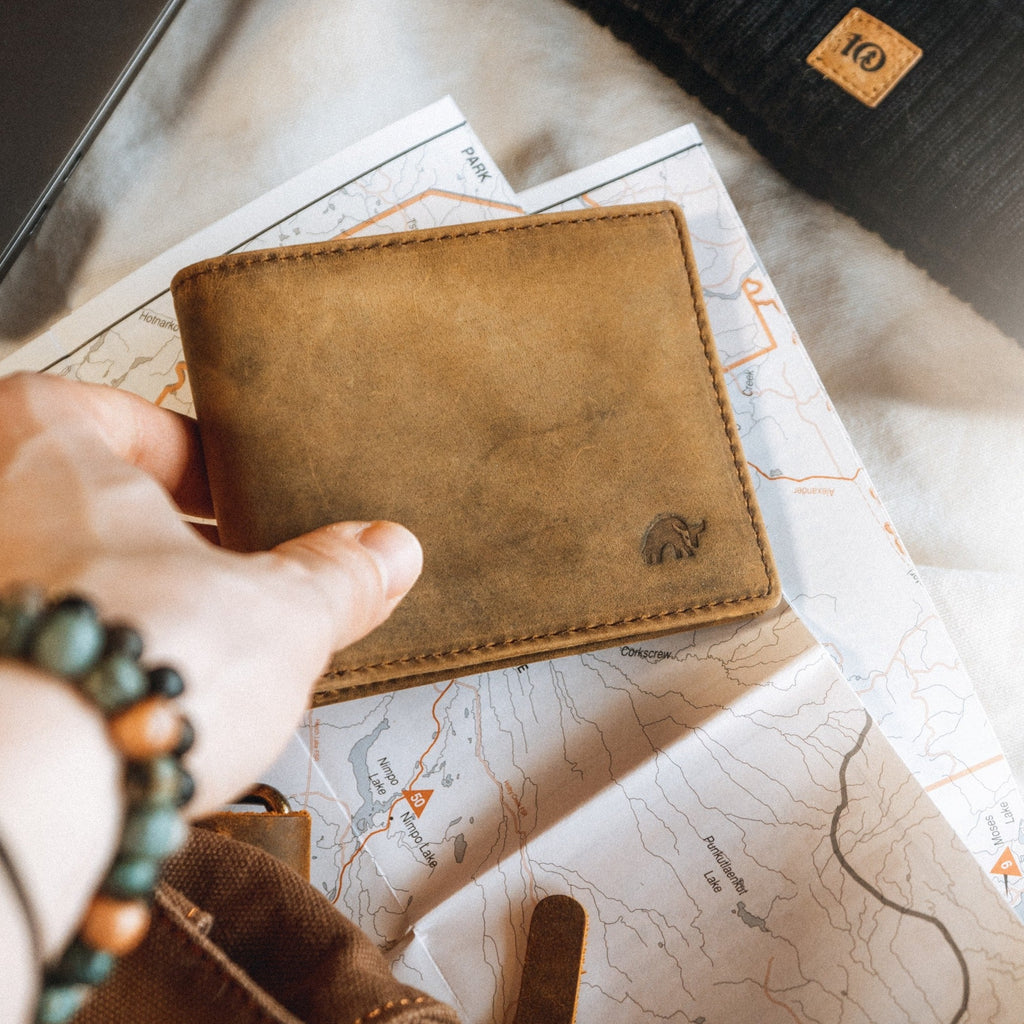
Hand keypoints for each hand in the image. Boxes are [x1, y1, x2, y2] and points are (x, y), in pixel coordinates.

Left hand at [0, 371, 421, 813]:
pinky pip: (32, 649)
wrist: (39, 796)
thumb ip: (337, 575)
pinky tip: (136, 701)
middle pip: (74, 502)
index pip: (104, 410)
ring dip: (119, 604)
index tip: (226, 490)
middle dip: (154, 538)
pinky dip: (85, 665)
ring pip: (50, 579)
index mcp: (39, 450)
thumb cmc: (136, 668)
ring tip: (188, 645)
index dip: (180, 452)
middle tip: (218, 568)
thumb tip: (384, 552)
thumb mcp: (280, 610)